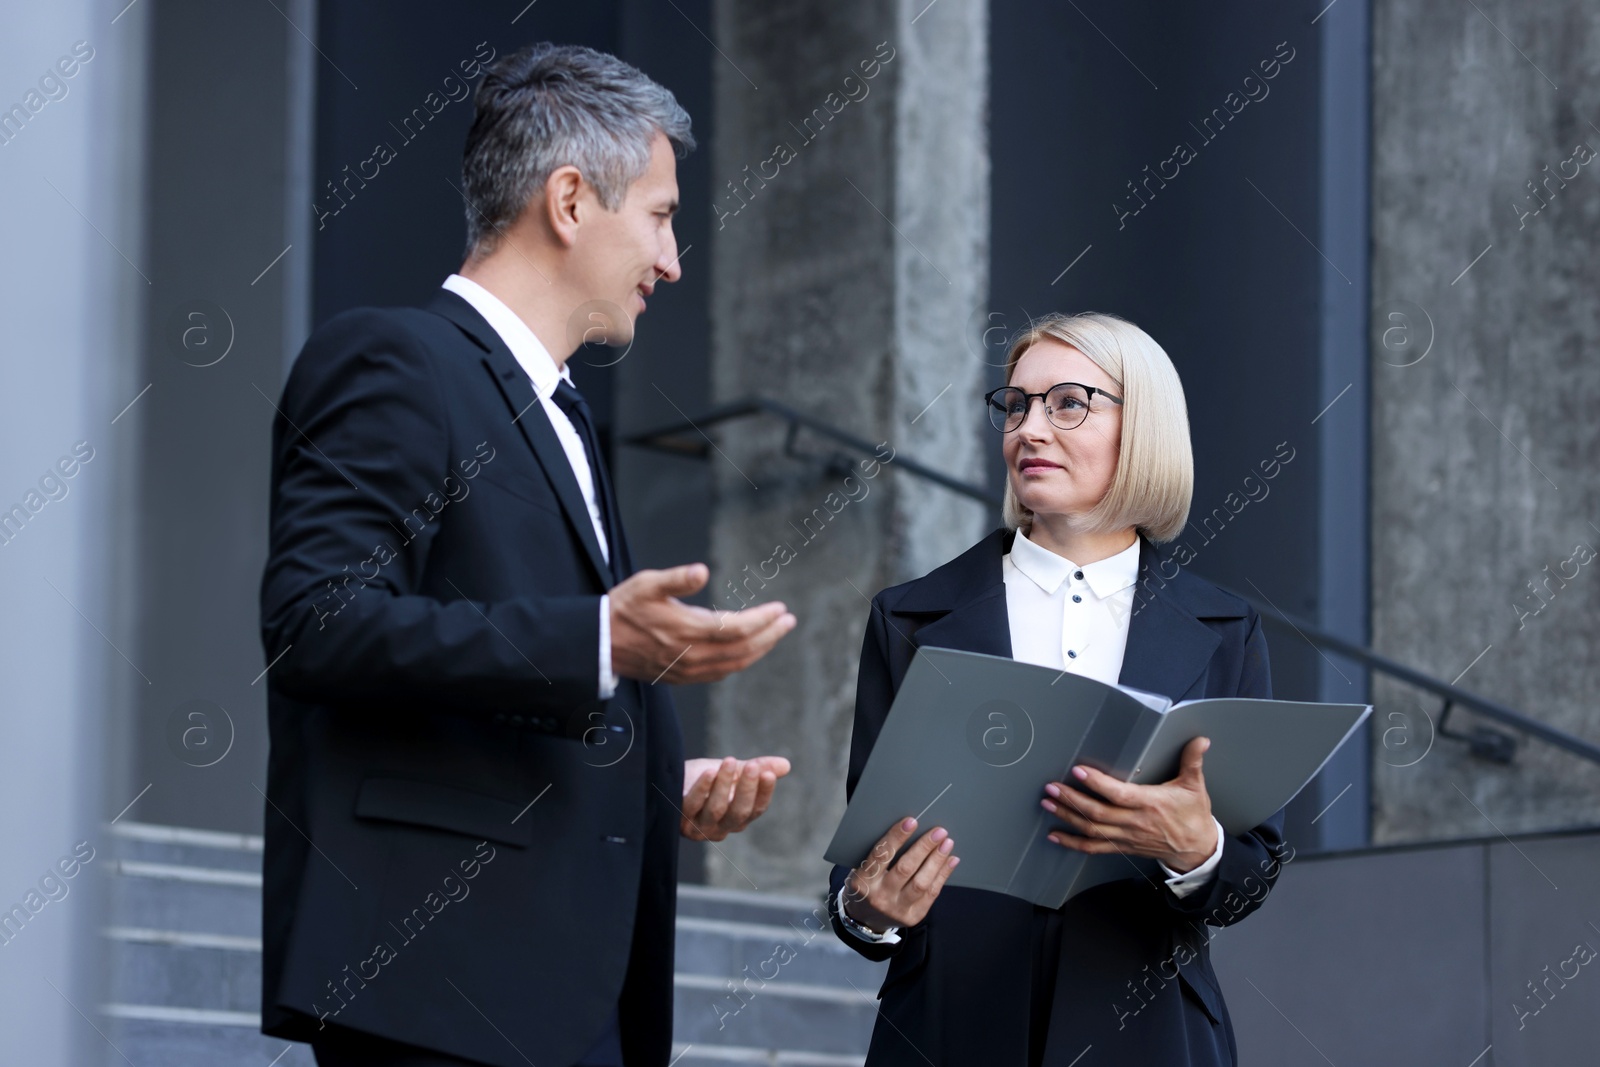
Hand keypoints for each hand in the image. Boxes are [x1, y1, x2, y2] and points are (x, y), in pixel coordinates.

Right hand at [611, 564, 795, 684]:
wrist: (600, 643)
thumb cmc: (624, 608)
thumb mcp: (647, 584)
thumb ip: (676, 578)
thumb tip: (702, 571)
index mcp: (687, 630)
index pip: (738, 628)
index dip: (763, 620)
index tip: (780, 608)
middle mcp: (692, 655)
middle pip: (743, 649)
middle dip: (770, 635)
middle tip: (788, 621)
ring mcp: (688, 670)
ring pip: (735, 664)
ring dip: (760, 650)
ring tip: (776, 634)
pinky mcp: (683, 677)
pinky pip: (721, 673)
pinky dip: (740, 662)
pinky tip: (748, 652)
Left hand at [680, 755, 790, 840]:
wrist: (670, 778)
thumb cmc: (704, 777)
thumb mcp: (733, 772)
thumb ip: (757, 769)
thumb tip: (786, 765)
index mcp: (737, 819)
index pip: (756, 809)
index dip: (764, 792)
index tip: (768, 773)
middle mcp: (720, 828)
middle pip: (739, 812)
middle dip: (747, 788)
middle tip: (752, 767)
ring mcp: (699, 827)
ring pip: (716, 809)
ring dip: (724, 784)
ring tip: (729, 761)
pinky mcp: (678, 819)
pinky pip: (692, 805)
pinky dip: (702, 788)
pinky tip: (710, 771)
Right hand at [842, 817, 959, 931]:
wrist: (866, 918)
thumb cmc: (867, 886)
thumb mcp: (863, 870)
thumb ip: (881, 854)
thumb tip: (908, 828)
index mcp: (864, 881)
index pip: (881, 855)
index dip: (897, 837)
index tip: (911, 821)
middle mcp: (880, 896)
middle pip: (905, 868)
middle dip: (924, 847)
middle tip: (938, 832)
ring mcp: (897, 909)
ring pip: (921, 883)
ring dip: (937, 860)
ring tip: (947, 844)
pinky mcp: (913, 916)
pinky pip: (932, 894)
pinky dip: (943, 874)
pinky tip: (950, 860)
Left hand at [1041, 736, 1217, 872]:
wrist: (1197, 849)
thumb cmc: (1193, 816)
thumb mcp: (1195, 786)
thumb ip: (1193, 761)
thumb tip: (1200, 740)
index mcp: (1150, 804)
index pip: (1119, 794)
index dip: (1097, 783)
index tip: (1079, 771)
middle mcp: (1135, 822)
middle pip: (1098, 813)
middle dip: (1072, 800)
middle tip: (1052, 788)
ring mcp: (1126, 836)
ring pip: (1092, 829)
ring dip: (1067, 817)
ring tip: (1048, 804)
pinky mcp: (1122, 846)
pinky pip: (1094, 847)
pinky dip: (1073, 842)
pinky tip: (1056, 835)